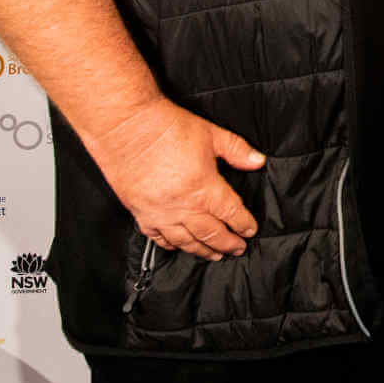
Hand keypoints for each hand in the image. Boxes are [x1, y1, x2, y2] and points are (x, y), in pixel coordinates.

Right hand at [87, 99, 266, 260]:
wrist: (126, 127)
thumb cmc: (167, 128)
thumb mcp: (212, 134)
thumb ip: (237, 150)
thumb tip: (258, 161)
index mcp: (204, 188)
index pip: (231, 213)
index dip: (243, 224)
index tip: (250, 230)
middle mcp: (183, 206)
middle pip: (210, 233)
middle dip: (227, 243)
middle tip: (237, 249)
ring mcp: (159, 213)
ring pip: (185, 241)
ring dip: (201, 250)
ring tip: (214, 255)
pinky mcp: (139, 212)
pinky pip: (157, 237)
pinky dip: (170, 245)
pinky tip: (178, 246)